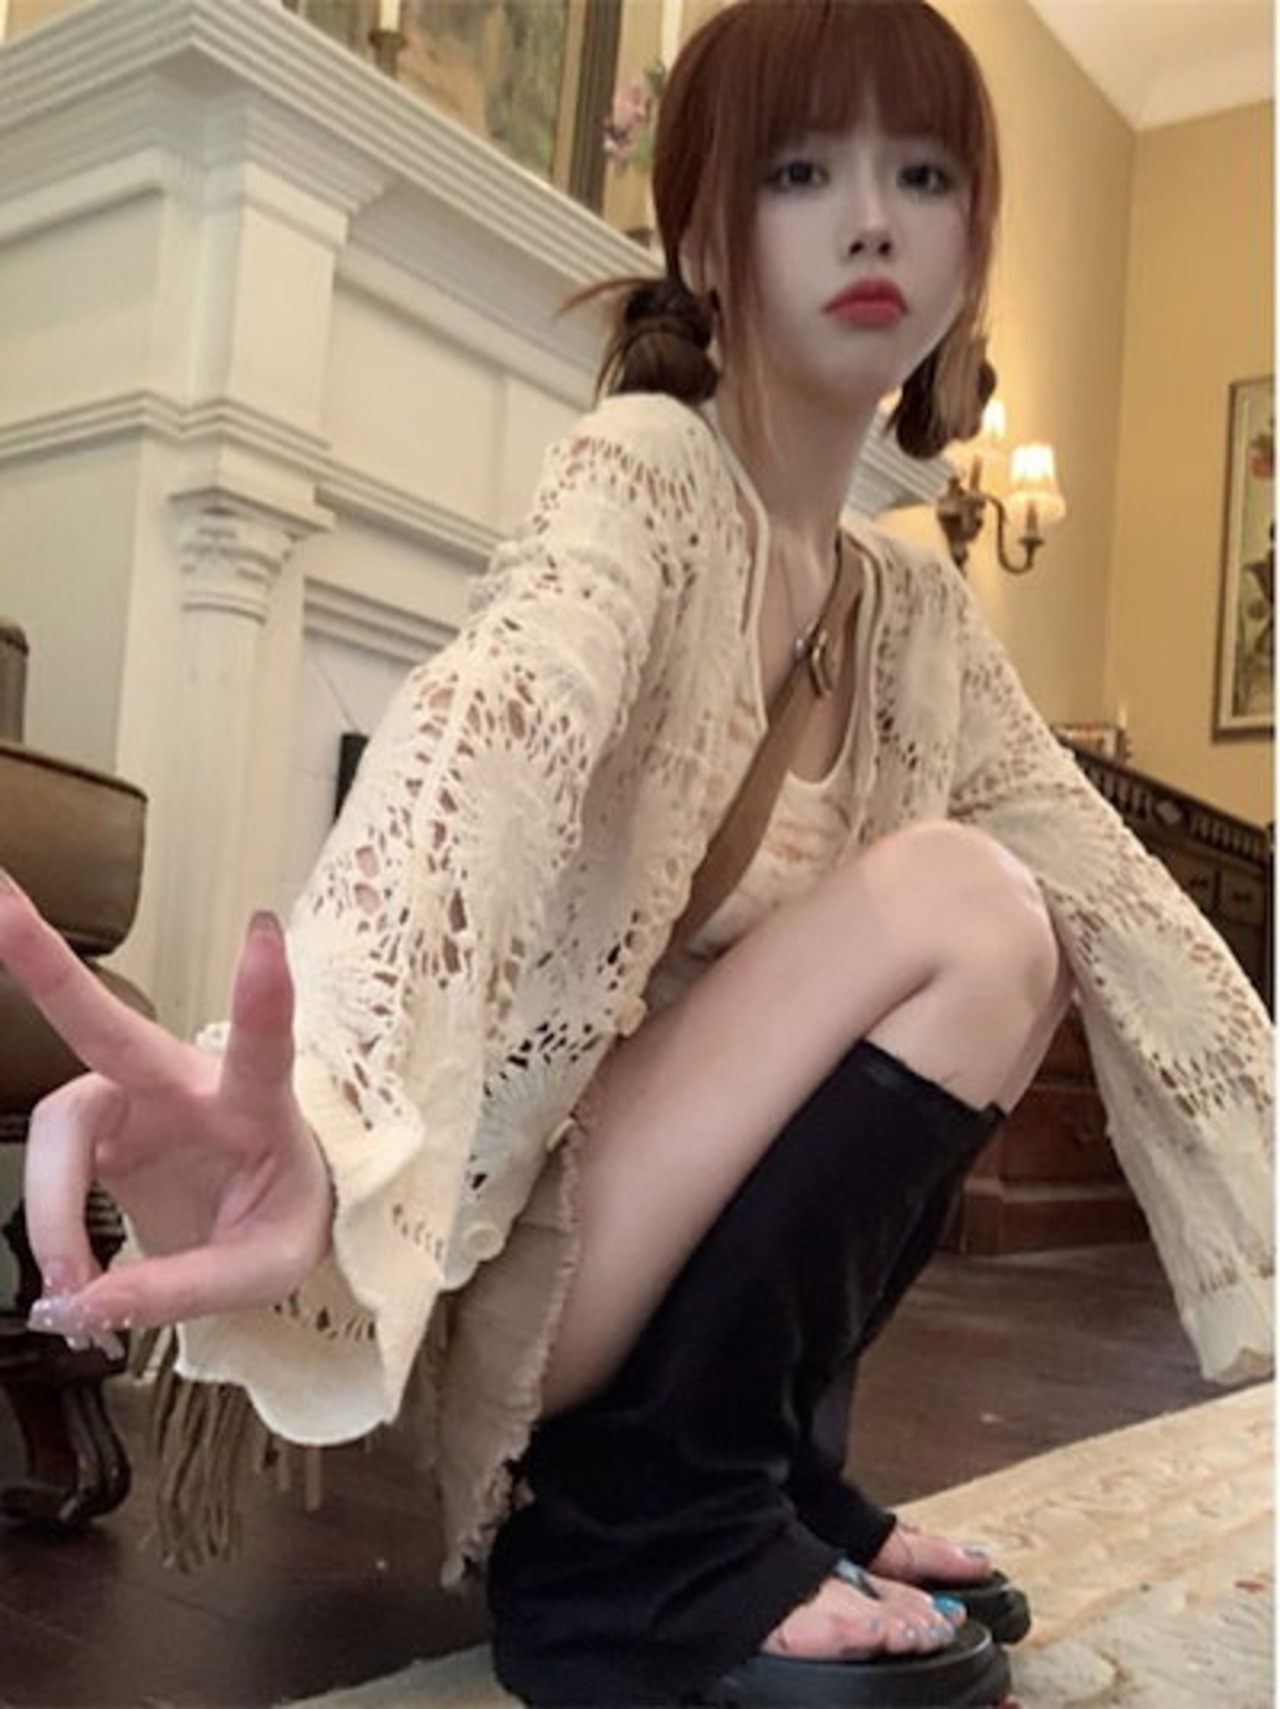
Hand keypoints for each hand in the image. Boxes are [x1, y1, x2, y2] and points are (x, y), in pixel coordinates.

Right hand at [0, 871, 332, 1344]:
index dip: (261, 993)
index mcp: (257, 1103)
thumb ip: (183, 1286)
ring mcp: (132, 1097)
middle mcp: (186, 1083)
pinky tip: (72, 1282)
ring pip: (57, 1129)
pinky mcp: (95, 1124)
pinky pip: (47, 1169)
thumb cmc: (281, 1215)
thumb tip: (85, 1304)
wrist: (266, 1212)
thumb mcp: (265, 1268)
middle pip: (111, 1025)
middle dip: (48, 963)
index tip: (263, 928)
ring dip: (51, 1210)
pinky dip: (50, 1228)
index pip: (264, 1044)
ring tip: (74, 1289)